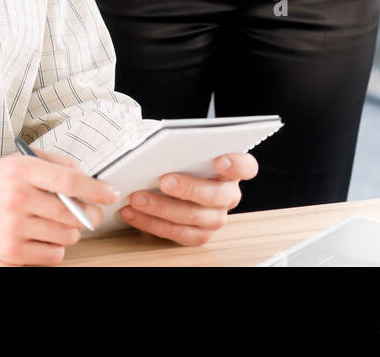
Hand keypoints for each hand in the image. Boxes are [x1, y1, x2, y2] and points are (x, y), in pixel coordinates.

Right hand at [0, 144, 117, 266]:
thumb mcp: (20, 160)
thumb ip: (56, 165)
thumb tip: (88, 179)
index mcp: (22, 171)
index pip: (70, 182)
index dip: (96, 189)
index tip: (110, 193)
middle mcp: (17, 199)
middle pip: (73, 213)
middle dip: (89, 214)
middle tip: (89, 212)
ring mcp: (13, 228)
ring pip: (66, 236)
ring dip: (71, 231)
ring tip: (58, 222)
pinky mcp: (10, 252)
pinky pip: (52, 256)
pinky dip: (56, 248)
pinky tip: (45, 236)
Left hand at [119, 152, 258, 245]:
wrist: (176, 177)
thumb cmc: (184, 159)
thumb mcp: (187, 147)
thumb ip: (184, 146)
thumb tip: (161, 144)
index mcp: (233, 170)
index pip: (246, 167)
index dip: (236, 165)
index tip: (219, 160)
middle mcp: (228, 196)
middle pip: (217, 196)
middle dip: (189, 189)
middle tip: (164, 181)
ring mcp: (214, 218)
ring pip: (194, 218)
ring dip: (162, 209)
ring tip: (138, 198)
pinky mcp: (198, 235)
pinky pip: (177, 234)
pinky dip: (151, 224)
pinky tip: (133, 213)